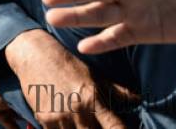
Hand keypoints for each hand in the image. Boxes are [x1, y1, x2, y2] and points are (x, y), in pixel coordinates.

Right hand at [5, 29, 124, 127]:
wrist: (35, 55)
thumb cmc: (68, 65)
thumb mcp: (95, 76)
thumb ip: (118, 91)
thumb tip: (140, 99)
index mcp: (94, 99)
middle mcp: (79, 110)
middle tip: (96, 127)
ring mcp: (60, 117)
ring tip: (81, 124)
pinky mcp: (44, 119)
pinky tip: (68, 125)